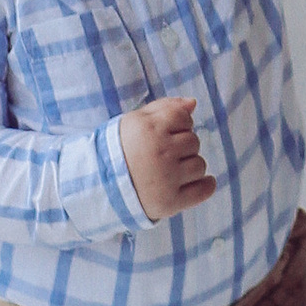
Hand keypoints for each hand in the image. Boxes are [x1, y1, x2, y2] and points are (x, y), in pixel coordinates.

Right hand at [119, 94, 217, 221]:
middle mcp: (160, 153)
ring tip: (171, 171)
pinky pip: (204, 190)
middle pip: (193, 141)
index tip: (168, 133)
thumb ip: (165, 107)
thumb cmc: (122, 150)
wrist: (101, 187)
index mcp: (149, 130)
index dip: (179, 123)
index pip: (184, 117)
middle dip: (182, 146)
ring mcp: (166, 179)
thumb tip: (193, 103)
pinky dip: (205, 185)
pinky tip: (195, 182)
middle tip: (164, 155)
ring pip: (200, 165)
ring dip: (190, 166)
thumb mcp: (135, 122)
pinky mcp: (170, 202)